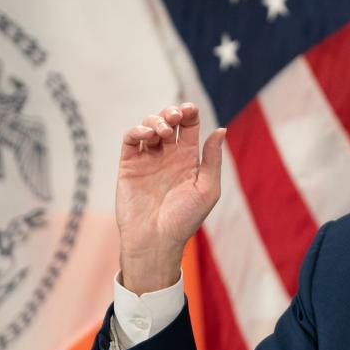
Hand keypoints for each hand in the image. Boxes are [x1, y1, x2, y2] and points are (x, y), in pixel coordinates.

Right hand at [117, 103, 225, 293]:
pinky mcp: (129, 165)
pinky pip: (131, 140)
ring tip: (162, 131)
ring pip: (149, 126)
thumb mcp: (207, 189)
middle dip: (171, 113)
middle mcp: (167, 156)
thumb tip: (220, 130)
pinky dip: (137, 130)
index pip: (188, 127)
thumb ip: (212, 159)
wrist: (155, 240)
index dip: (188, 113)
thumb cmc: (184, 220)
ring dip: (155, 120)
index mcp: (188, 159)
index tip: (189, 109)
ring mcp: (147, 160)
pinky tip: (147, 135)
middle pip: (168, 122)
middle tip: (175, 117)